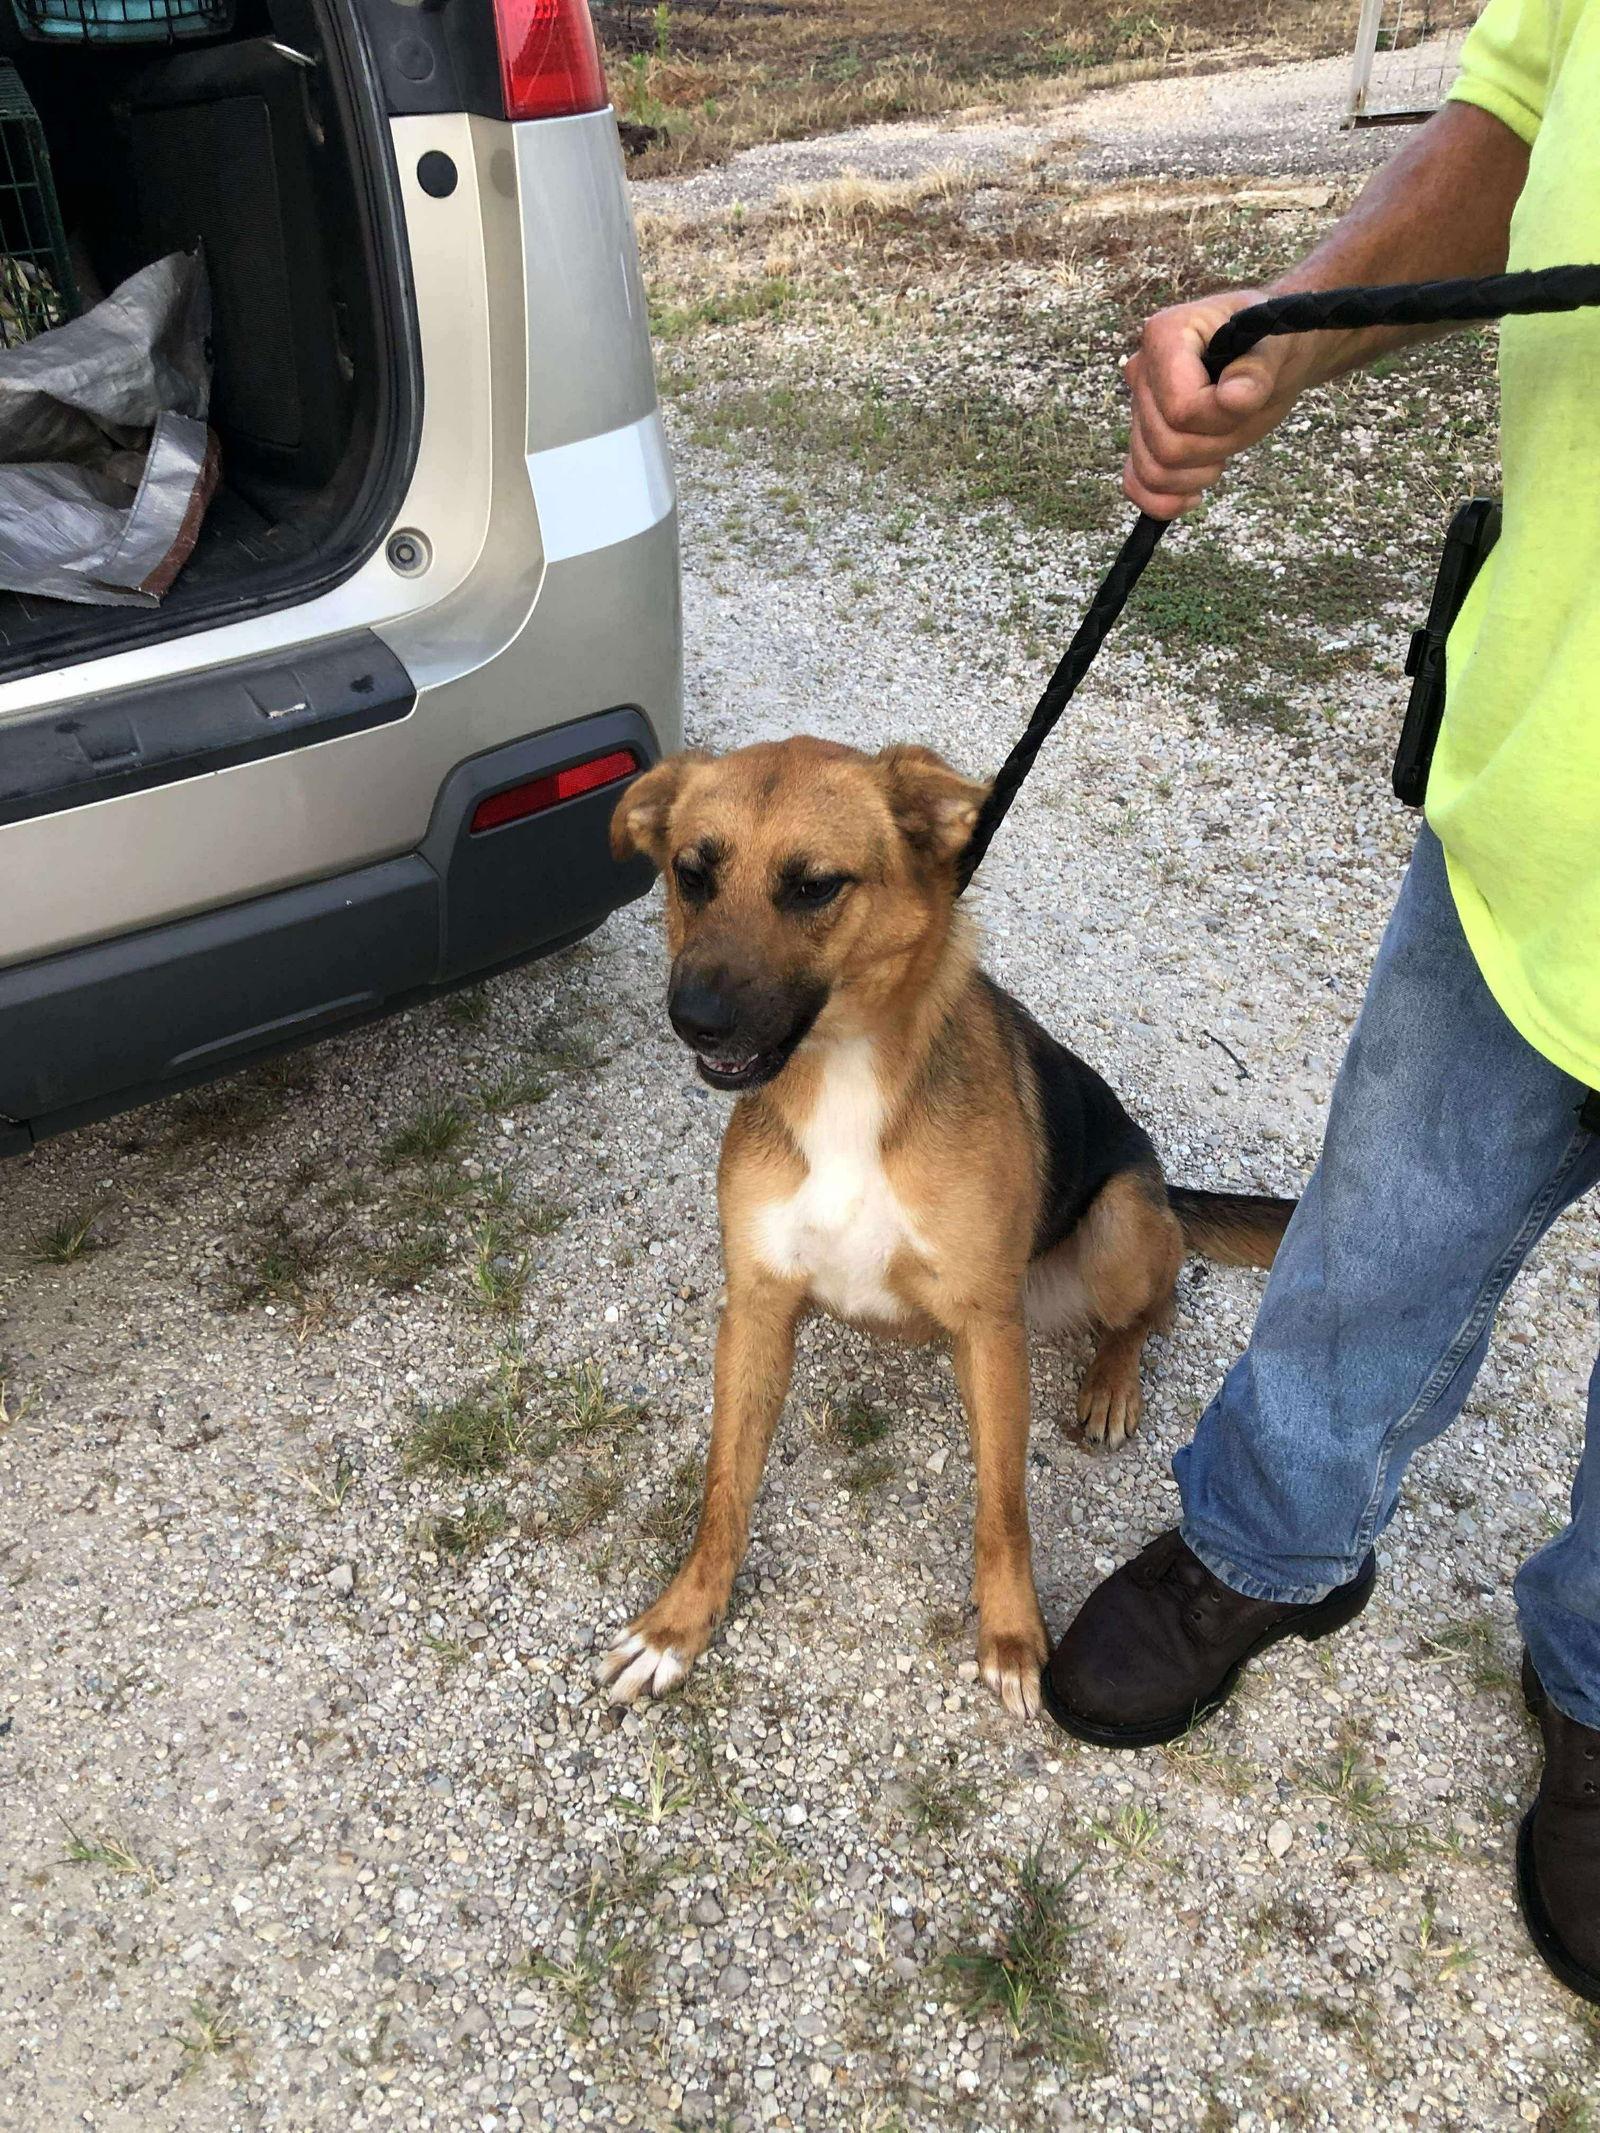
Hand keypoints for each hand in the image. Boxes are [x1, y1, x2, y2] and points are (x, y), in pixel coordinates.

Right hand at [1122, 287, 1314, 518]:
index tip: (1245, 400)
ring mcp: (1138, 408)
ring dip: (1195, 475)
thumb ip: (1256, 372)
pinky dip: (1162, 501)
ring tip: (1223, 451)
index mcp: (1165, 336)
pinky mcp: (1143, 439)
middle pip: (1165, 444)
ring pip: (1150, 471)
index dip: (1217, 419)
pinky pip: (1135, 484)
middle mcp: (1140, 371)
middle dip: (1213, 446)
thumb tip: (1233, 398)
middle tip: (1240, 423)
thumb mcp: (1275, 348)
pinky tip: (1193, 496)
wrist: (1268, 358)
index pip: (1178, 408)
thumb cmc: (1269, 346)